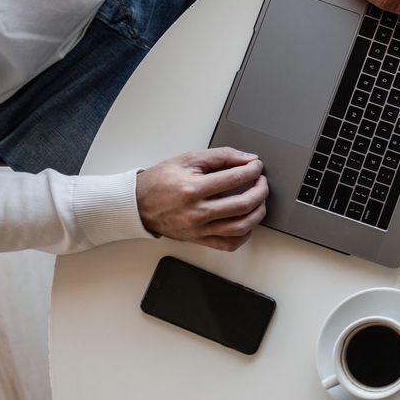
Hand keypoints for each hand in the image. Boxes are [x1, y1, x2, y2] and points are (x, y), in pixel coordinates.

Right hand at [135, 148, 268, 250]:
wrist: (138, 204)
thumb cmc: (160, 181)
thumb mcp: (188, 159)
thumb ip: (220, 156)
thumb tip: (248, 159)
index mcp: (193, 188)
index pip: (235, 178)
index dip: (253, 170)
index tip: (257, 166)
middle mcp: (197, 212)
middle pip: (243, 204)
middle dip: (261, 191)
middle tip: (261, 182)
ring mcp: (199, 229)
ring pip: (241, 227)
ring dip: (258, 213)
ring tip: (259, 201)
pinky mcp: (199, 240)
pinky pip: (230, 244)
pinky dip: (245, 234)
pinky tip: (247, 221)